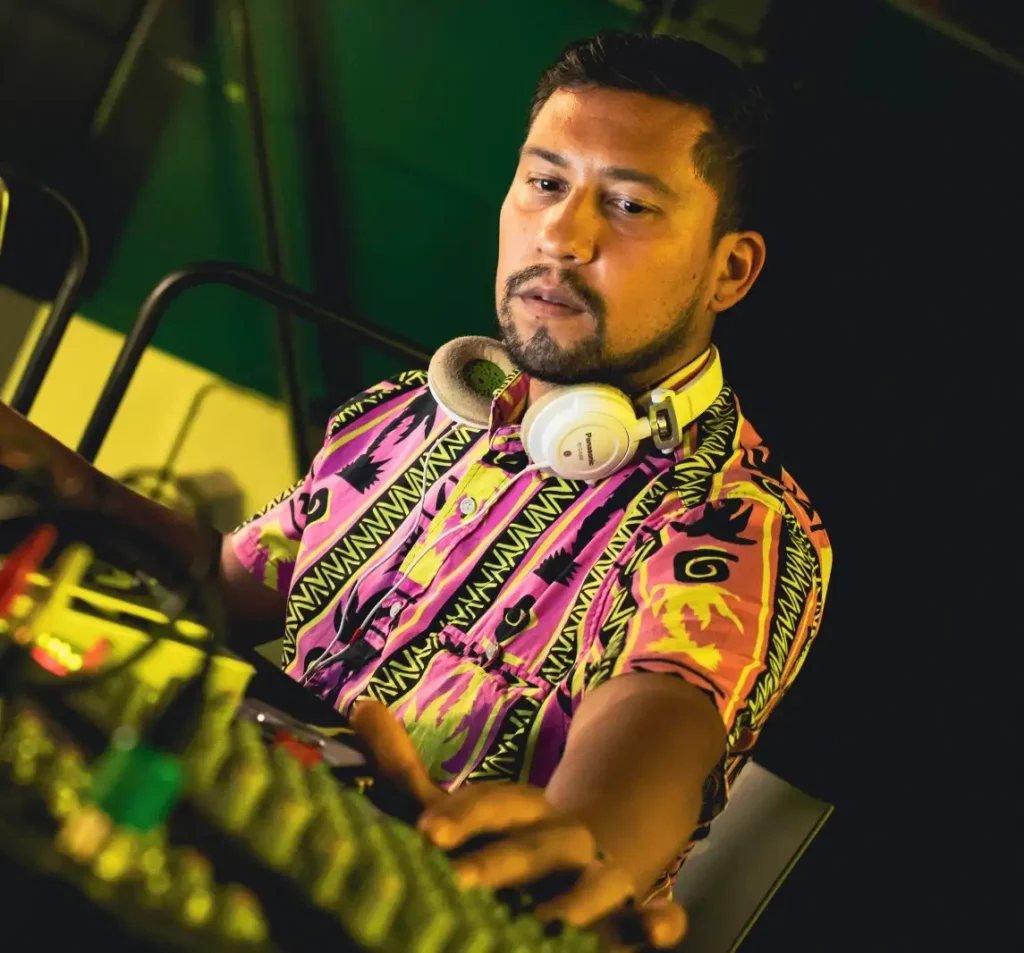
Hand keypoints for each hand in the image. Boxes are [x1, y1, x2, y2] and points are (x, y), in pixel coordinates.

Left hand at [349, 699, 687, 949]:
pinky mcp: (628, 909)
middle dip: (502, 863)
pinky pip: (650, 915)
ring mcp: (598, 871)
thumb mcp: (466, 804)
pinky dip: (659, 923)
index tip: (425, 832)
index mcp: (520, 810)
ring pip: (592, 882)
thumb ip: (406, 768)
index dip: (463, 815)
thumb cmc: (516, 832)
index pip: (492, 803)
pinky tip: (665, 925)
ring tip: (549, 924)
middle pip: (533, 845)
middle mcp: (560, 836)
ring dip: (576, 901)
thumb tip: (360, 707)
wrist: (602, 842)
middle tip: (461, 883)